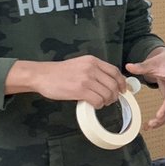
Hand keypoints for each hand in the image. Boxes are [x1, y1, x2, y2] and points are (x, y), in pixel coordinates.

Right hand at [9, 55, 124, 107]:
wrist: (42, 75)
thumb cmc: (59, 72)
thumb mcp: (80, 64)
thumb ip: (94, 70)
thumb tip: (108, 81)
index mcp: (92, 61)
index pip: (114, 71)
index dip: (121, 82)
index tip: (122, 89)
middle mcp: (91, 68)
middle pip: (113, 84)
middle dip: (115, 94)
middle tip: (111, 100)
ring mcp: (86, 79)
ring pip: (107, 93)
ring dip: (107, 101)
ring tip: (101, 103)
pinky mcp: (80, 90)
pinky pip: (97, 100)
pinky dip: (99, 105)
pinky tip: (94, 105)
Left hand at [127, 47, 164, 129]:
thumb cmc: (163, 61)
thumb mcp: (151, 63)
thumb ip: (140, 67)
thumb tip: (128, 66)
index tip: (158, 116)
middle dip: (164, 118)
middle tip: (150, 124)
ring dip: (164, 121)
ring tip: (149, 127)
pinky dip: (163, 118)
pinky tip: (153, 123)